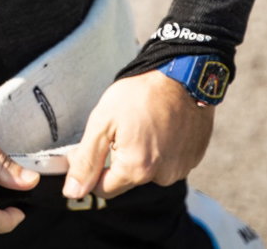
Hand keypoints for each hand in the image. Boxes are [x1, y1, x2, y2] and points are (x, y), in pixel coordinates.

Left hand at [62, 70, 214, 200]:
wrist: (183, 75)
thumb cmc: (142, 94)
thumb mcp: (103, 122)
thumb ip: (86, 160)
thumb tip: (73, 191)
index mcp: (137, 170)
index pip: (103, 189)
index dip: (91, 168)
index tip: (90, 146)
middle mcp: (162, 176)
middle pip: (126, 179)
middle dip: (117, 157)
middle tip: (119, 127)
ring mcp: (180, 168)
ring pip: (147, 170)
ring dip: (140, 153)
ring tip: (142, 123)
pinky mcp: (193, 158)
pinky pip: (167, 161)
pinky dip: (160, 148)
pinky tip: (159, 126)